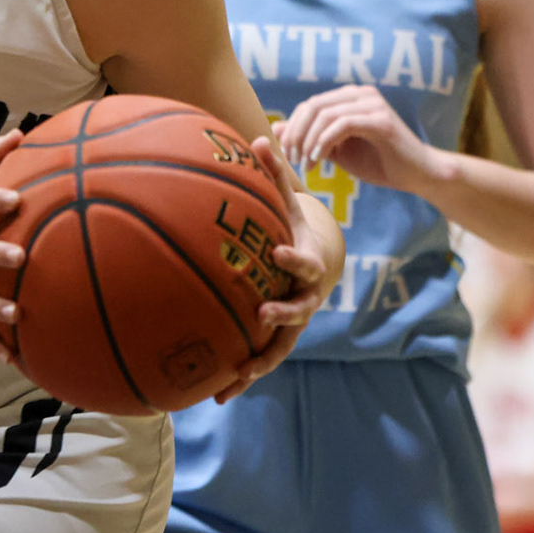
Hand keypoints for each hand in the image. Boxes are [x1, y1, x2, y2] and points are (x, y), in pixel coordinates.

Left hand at [211, 137, 342, 402]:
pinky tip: (215, 396)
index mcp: (305, 262)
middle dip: (281, 312)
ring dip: (259, 361)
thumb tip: (257, 135)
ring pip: (280, 346)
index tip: (276, 251)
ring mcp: (292, 321)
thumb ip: (274, 175)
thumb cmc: (293, 226)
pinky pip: (260, 361)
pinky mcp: (277, 339)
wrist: (318, 261)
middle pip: (298, 309)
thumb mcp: (288, 201)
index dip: (293, 257)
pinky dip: (242, 378)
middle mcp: (304, 296)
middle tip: (261, 313)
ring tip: (236, 376)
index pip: (303, 260)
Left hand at [276, 85, 440, 193]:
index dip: (293, 128)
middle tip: (292, 159)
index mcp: (350, 97)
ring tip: (305, 163)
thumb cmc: (378, 162)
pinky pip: (342, 124)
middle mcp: (361, 94)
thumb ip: (310, 138)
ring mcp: (372, 104)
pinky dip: (324, 142)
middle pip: (313, 106)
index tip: (287, 154)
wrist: (417, 175)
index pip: (310, 105)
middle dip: (297, 134)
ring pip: (325, 114)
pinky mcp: (381, 120)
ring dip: (308, 141)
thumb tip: (278, 128)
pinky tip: (318, 160)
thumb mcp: (336, 150)